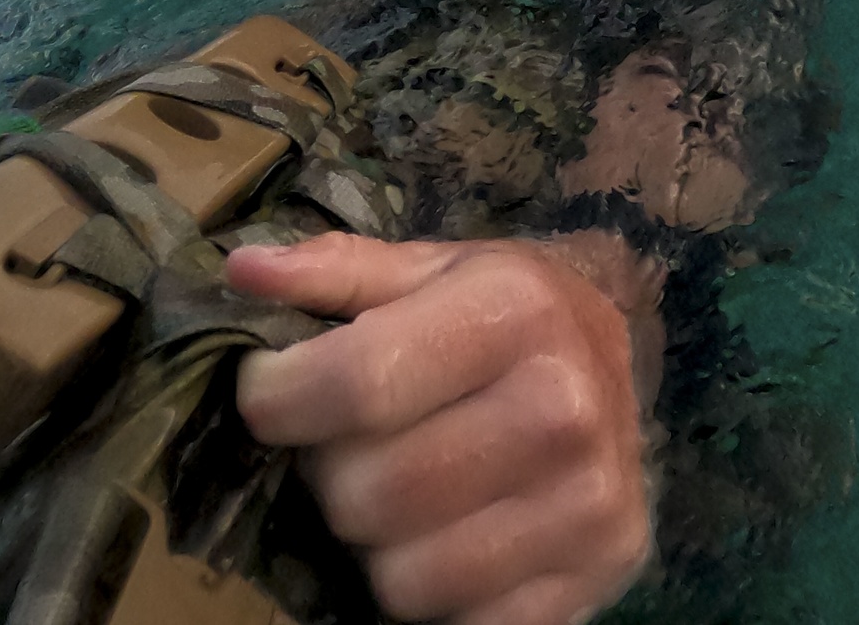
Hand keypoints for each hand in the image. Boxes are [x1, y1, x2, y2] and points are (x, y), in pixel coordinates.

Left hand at [227, 232, 661, 624]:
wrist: (615, 356)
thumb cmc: (499, 307)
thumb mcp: (425, 268)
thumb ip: (334, 270)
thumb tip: (243, 271)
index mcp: (513, 308)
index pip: (357, 381)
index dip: (277, 397)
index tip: (266, 393)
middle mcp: (562, 403)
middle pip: (368, 493)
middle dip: (330, 471)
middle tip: (351, 442)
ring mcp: (590, 501)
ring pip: (403, 579)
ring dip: (378, 541)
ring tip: (401, 487)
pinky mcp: (603, 573)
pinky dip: (434, 590)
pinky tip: (450, 529)